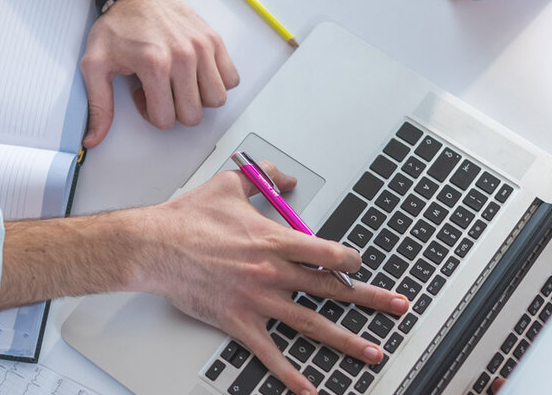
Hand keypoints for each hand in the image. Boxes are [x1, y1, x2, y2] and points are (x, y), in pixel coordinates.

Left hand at [78, 0, 239, 147]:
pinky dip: (216, 82)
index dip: (152, 113)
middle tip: (160, 89)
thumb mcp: (96, 64)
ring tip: (179, 82)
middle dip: (175, 110)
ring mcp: (202, 47)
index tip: (143, 94)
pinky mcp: (214, 40)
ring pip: (216, 100)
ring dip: (198, 98)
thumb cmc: (118, 27)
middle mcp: (184, 56)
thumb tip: (92, 139)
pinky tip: (196, 74)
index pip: (166, 120)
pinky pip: (231, 79)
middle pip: (193, 115)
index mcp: (155, 64)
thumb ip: (98, 105)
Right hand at [125, 162, 408, 394]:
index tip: (360, 265)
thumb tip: (286, 178)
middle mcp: (273, 273)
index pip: (328, 252)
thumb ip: (264, 178)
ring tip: (373, 352)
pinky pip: (270, 353)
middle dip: (371, 299)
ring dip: (347, 340)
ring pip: (312, 323)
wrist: (153, 247)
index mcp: (275, 240)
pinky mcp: (239, 322)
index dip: (351, 260)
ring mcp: (258, 301)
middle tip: (398, 306)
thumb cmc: (187, 218)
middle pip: (333, 289)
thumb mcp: (230, 184)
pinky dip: (291, 374)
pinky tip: (310, 388)